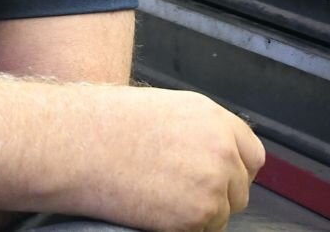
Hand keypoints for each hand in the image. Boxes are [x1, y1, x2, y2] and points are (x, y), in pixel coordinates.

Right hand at [109, 88, 265, 231]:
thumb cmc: (106, 123)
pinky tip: (154, 209)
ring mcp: (210, 187)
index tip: (220, 178)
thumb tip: (214, 154)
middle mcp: (221, 152)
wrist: (77, 144)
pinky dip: (181, 227)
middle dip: (217, 194)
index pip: (252, 156)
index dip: (234, 169)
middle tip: (181, 191)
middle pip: (240, 190)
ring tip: (160, 198)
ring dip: (197, 213)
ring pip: (220, 216)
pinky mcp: (194, 218)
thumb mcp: (164, 109)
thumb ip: (198, 132)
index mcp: (214, 121)